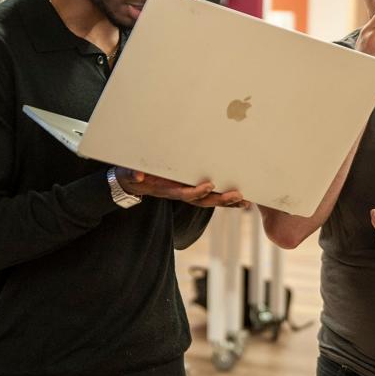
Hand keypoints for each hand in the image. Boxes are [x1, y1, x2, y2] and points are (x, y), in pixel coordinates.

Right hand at [116, 167, 249, 208]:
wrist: (133, 183)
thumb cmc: (132, 176)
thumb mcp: (128, 174)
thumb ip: (131, 174)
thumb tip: (137, 176)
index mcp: (167, 190)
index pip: (184, 193)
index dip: (196, 191)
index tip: (209, 185)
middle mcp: (180, 193)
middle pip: (203, 201)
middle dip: (220, 199)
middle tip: (238, 195)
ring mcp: (187, 193)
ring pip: (210, 200)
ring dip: (228, 202)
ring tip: (246, 200)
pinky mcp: (192, 189)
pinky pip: (211, 196)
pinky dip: (226, 199)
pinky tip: (242, 198)